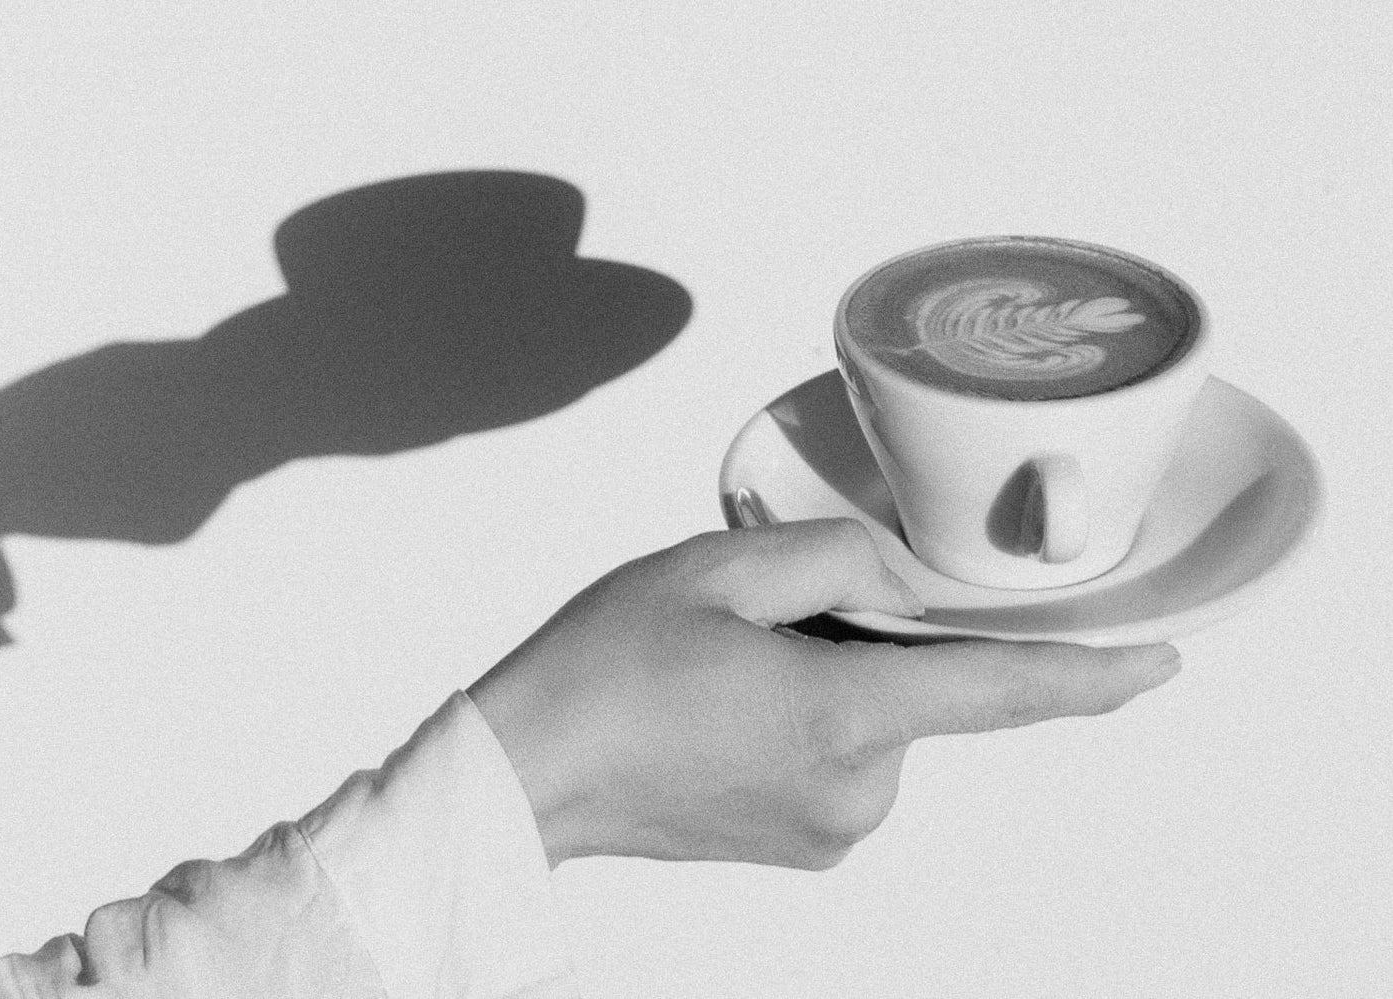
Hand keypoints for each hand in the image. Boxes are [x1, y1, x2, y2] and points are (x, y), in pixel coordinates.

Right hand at [466, 520, 1179, 869]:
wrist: (530, 775)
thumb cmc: (603, 671)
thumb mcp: (712, 569)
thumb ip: (829, 556)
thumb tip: (893, 578)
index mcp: (838, 716)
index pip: (998, 694)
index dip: (1091, 678)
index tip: (1161, 663)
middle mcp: (854, 789)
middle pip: (917, 685)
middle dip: (871, 635)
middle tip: (764, 619)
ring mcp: (832, 828)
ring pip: (880, 719)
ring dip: (836, 676)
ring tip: (731, 668)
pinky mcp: (808, 844)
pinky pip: (848, 756)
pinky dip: (817, 716)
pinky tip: (734, 706)